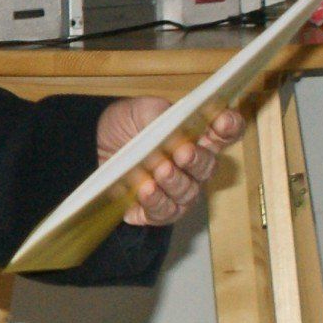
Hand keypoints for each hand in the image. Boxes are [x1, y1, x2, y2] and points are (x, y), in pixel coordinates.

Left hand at [94, 96, 245, 226]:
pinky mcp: (158, 210)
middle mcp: (193, 165)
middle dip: (198, 160)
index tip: (221, 121)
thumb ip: (160, 113)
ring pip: (189, 192)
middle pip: (209, 166)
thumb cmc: (125, 127)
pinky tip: (146, 191)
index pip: (225, 132)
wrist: (93, 146)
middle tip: (183, 152)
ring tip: (160, 171)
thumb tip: (175, 123)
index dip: (229, 127)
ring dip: (175, 182)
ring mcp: (178, 189)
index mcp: (196, 135)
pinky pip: (165, 212)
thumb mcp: (139, 110)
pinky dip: (157, 202)